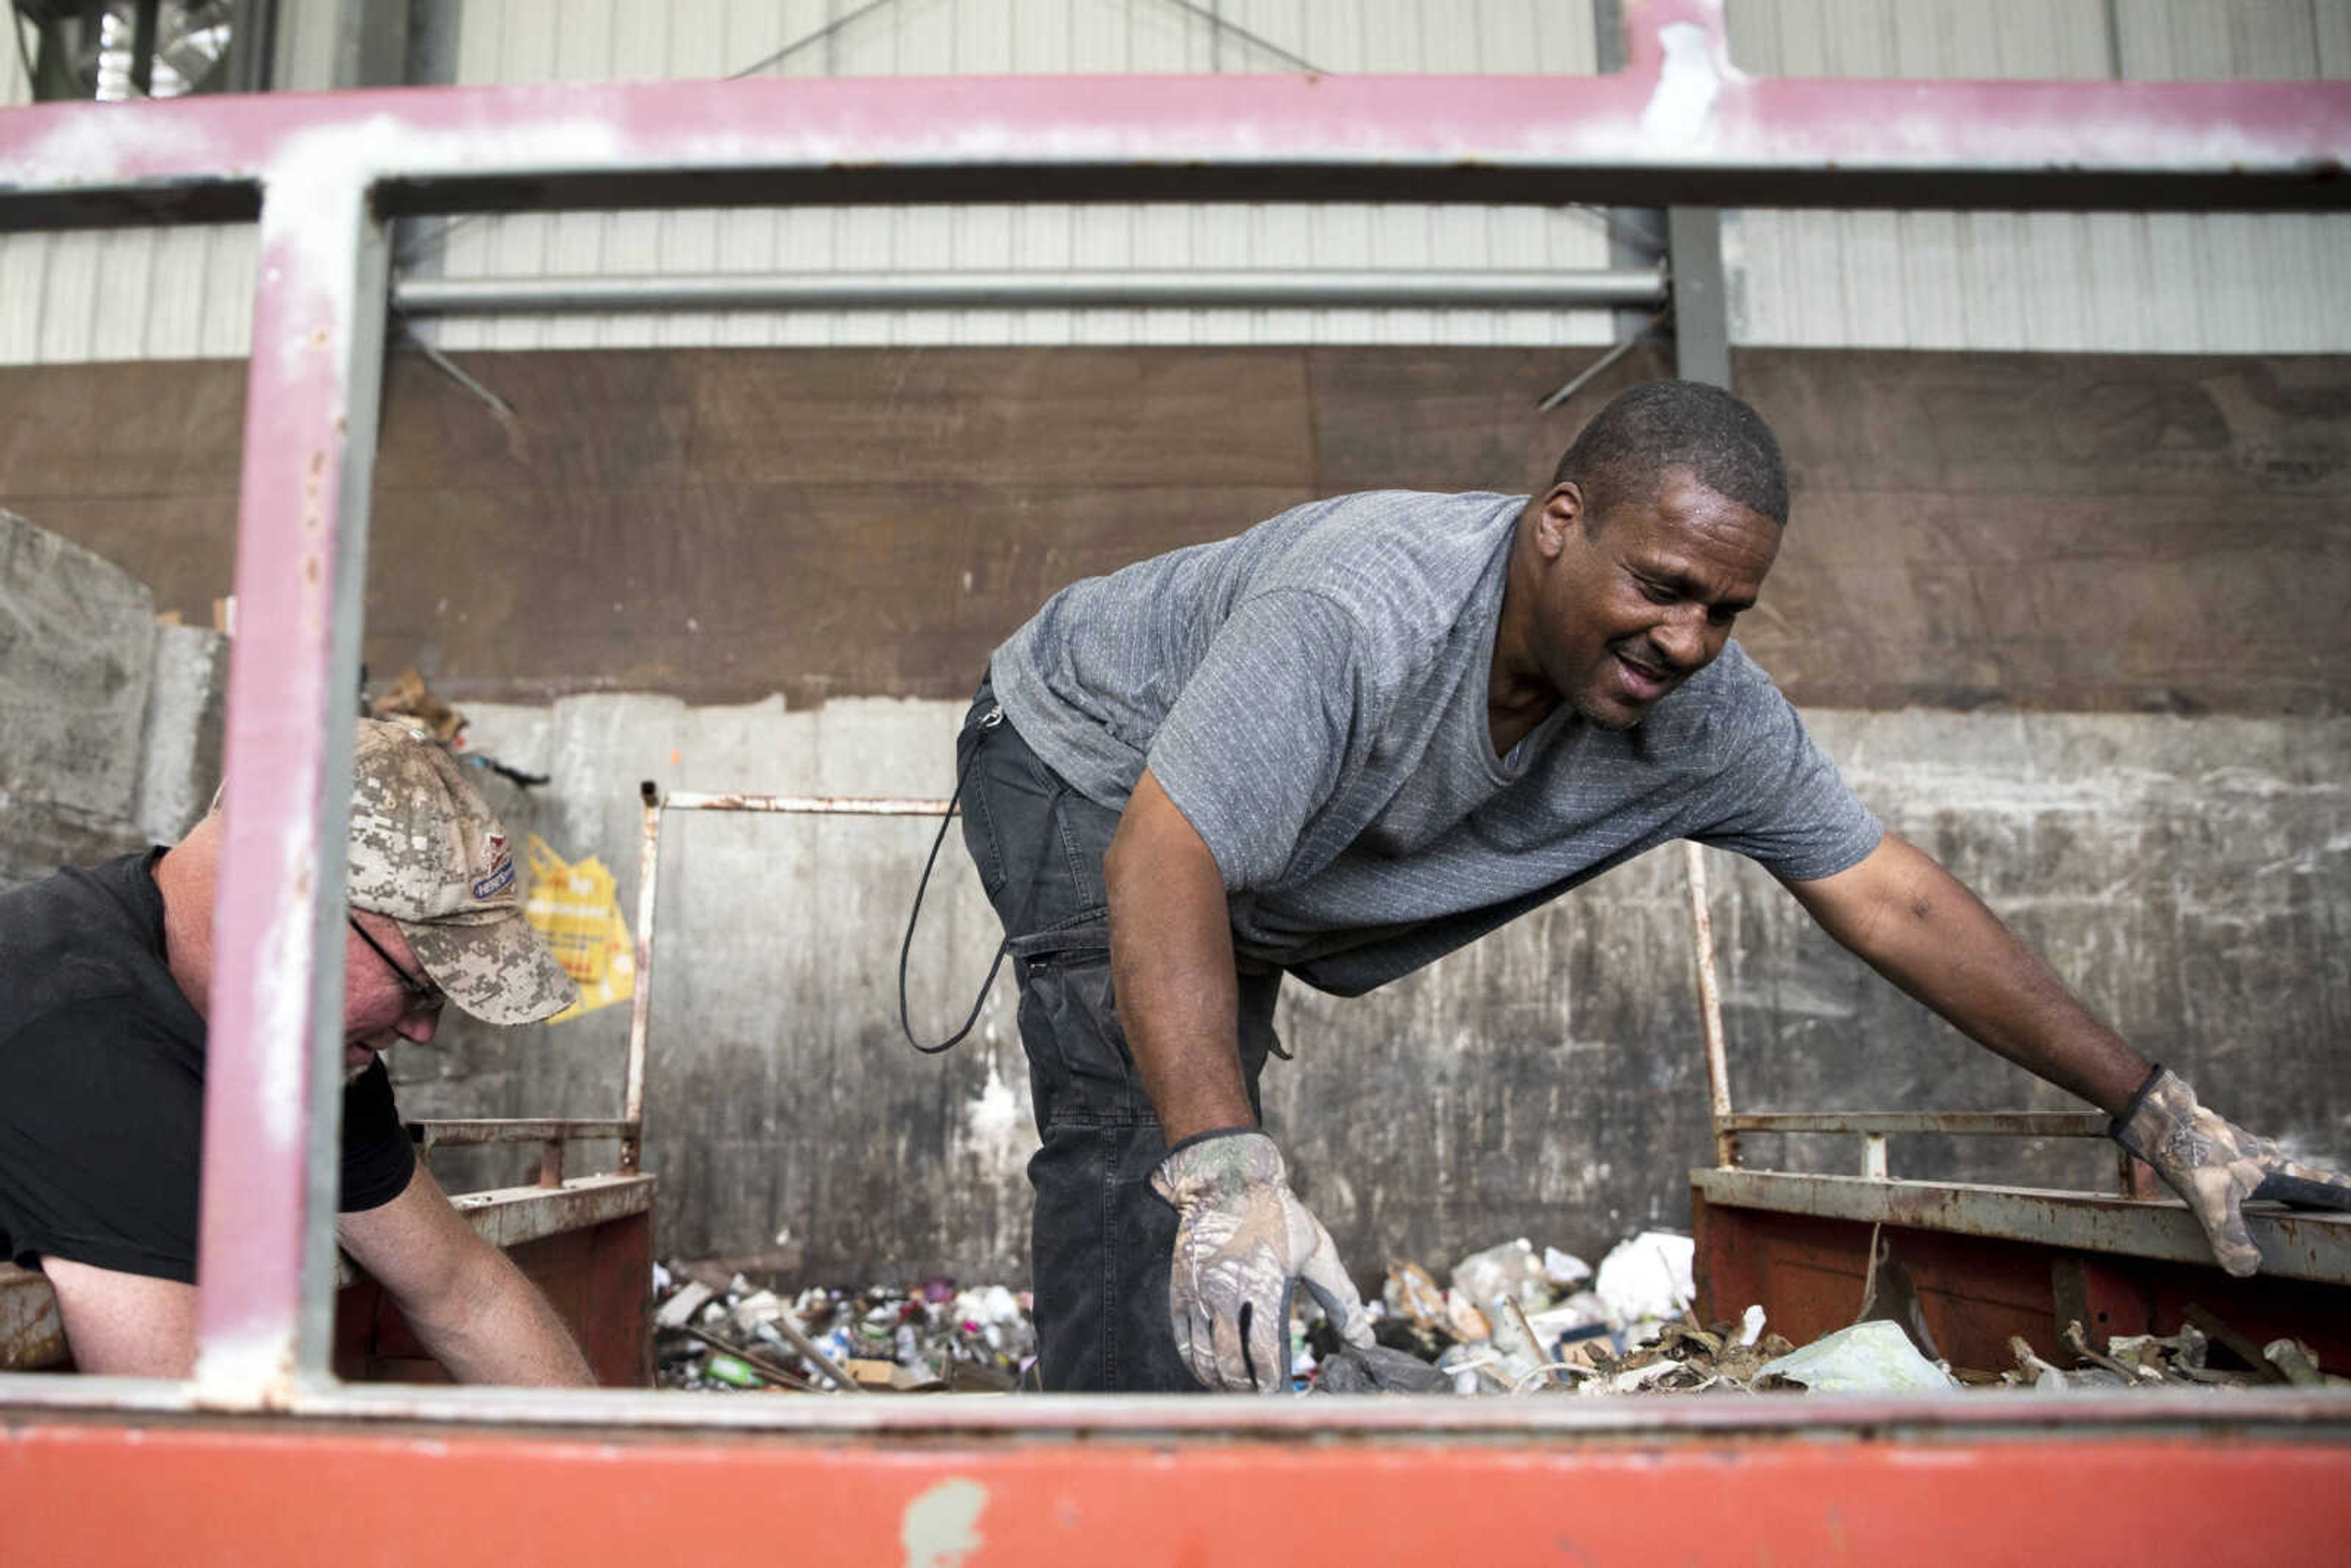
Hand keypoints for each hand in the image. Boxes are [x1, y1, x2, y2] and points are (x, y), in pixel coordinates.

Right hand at [1150, 1129, 1373, 1392]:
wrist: (1226, 1179)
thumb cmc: (1278, 1215)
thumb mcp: (1318, 1252)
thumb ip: (1342, 1300)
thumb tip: (1365, 1342)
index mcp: (1262, 1284)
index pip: (1263, 1352)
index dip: (1273, 1383)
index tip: (1285, 1398)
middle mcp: (1224, 1291)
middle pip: (1230, 1362)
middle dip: (1247, 1390)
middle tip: (1264, 1402)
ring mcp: (1198, 1291)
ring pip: (1202, 1357)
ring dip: (1221, 1383)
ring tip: (1240, 1393)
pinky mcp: (1180, 1289)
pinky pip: (1183, 1339)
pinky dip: (1196, 1364)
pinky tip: (1211, 1373)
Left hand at [2112, 1066, 2350, 1276]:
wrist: (2159, 1118)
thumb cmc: (2192, 1156)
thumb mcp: (2212, 1203)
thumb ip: (2231, 1237)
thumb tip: (2247, 1268)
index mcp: (2275, 1169)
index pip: (2320, 1185)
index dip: (2342, 1194)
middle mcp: (2265, 1156)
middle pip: (2299, 1178)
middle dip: (2315, 1192)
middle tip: (2332, 1199)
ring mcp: (2242, 1147)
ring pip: (2269, 1170)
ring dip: (2280, 1183)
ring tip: (2287, 1198)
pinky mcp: (2219, 1144)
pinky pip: (2241, 1164)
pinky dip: (2246, 1176)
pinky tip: (2235, 1181)